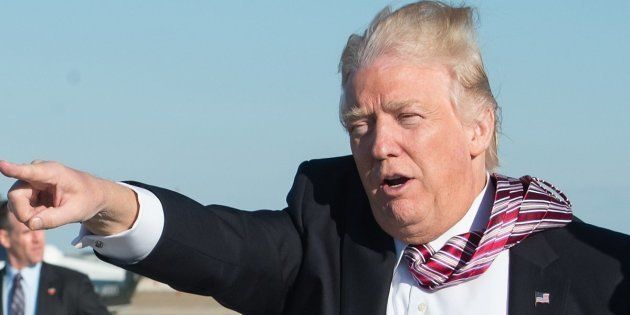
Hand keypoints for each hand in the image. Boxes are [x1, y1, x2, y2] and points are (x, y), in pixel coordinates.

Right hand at [0, 160, 137, 234]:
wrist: (92, 195)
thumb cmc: (87, 200)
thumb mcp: (76, 212)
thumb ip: (54, 219)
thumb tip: (31, 223)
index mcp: (52, 172)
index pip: (30, 171)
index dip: (13, 169)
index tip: (1, 165)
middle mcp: (37, 173)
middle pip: (16, 195)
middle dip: (25, 213)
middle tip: (41, 221)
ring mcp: (31, 181)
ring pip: (16, 203)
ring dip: (30, 214)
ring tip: (51, 212)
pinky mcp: (28, 189)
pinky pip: (20, 207)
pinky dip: (32, 214)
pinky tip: (47, 211)